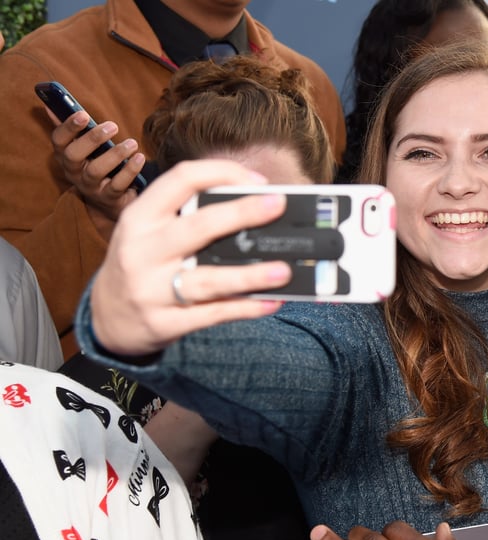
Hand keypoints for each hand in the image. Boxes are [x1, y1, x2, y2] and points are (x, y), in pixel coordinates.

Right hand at [48, 109, 146, 226]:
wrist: (109, 201)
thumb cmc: (96, 164)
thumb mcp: (83, 148)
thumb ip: (71, 129)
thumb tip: (50, 106)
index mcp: (65, 156)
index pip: (58, 140)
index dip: (68, 127)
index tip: (84, 114)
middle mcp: (73, 172)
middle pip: (74, 155)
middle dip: (92, 138)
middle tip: (113, 126)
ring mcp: (90, 187)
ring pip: (96, 170)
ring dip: (115, 154)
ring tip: (132, 143)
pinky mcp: (109, 198)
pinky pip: (118, 185)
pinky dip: (130, 170)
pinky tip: (140, 157)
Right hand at [90, 159, 292, 355]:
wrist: (107, 317)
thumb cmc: (143, 263)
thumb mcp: (149, 232)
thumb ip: (189, 217)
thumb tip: (257, 211)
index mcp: (140, 217)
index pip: (181, 180)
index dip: (221, 172)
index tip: (257, 180)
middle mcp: (142, 251)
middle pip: (198, 227)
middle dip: (241, 214)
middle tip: (278, 205)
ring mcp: (151, 290)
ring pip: (208, 280)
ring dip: (249, 275)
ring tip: (284, 270)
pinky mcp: (164, 323)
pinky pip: (212, 315)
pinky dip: (245, 308)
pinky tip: (272, 301)